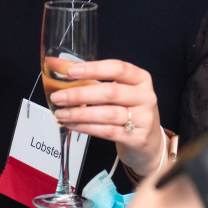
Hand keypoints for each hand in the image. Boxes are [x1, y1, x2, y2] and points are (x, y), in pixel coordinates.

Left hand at [52, 58, 163, 177]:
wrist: (149, 141)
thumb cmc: (128, 110)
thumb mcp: (118, 92)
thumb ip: (92, 80)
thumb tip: (58, 66)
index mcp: (141, 79)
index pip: (118, 68)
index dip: (94, 68)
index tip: (71, 71)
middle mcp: (145, 97)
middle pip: (111, 92)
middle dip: (80, 94)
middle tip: (58, 97)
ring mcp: (144, 118)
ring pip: (108, 114)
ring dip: (80, 114)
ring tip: (61, 113)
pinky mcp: (137, 138)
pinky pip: (107, 131)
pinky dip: (86, 128)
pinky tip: (72, 124)